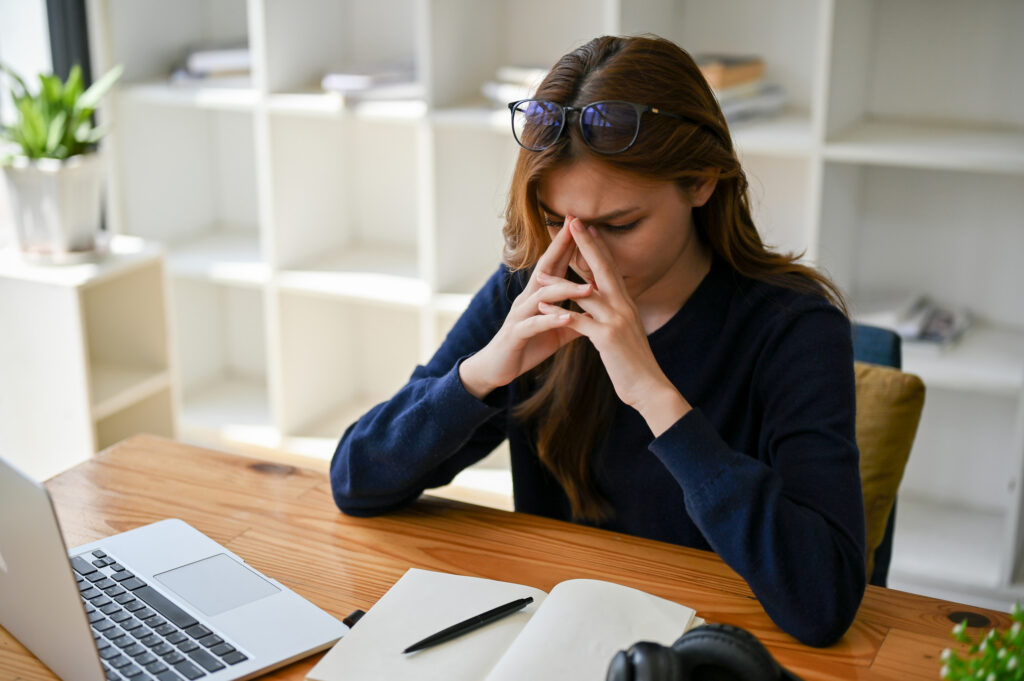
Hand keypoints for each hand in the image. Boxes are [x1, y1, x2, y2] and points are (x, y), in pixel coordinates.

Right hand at [459, 216, 593, 398]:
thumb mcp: (556, 332)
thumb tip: (598, 311)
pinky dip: (551, 320)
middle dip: (561, 247)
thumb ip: (575, 319)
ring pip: (543, 297)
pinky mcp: (516, 334)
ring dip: (566, 289)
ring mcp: (520, 315)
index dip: (567, 244)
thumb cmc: (527, 346)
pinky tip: (568, 317)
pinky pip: (535, 324)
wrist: (496, 369)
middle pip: (545, 268)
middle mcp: (527, 299)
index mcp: (538, 295)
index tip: (582, 224)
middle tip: (576, 227)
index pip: (554, 264)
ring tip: (589, 286)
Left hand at [537, 218, 691, 435]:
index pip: (610, 267)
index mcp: (626, 303)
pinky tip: (541, 308)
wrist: (649, 387)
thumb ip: (614, 312)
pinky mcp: (607, 338)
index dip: (597, 246)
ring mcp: (616, 320)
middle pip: (603, 268)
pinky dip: (559, 312)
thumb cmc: (633, 361)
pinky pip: (579, 321)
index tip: (585, 226)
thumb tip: (602, 298)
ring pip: (586, 293)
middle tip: (572, 222)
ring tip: (540, 272)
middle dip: (586, 245)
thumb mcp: (624, 330)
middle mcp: (624, 306)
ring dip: (561, 282)